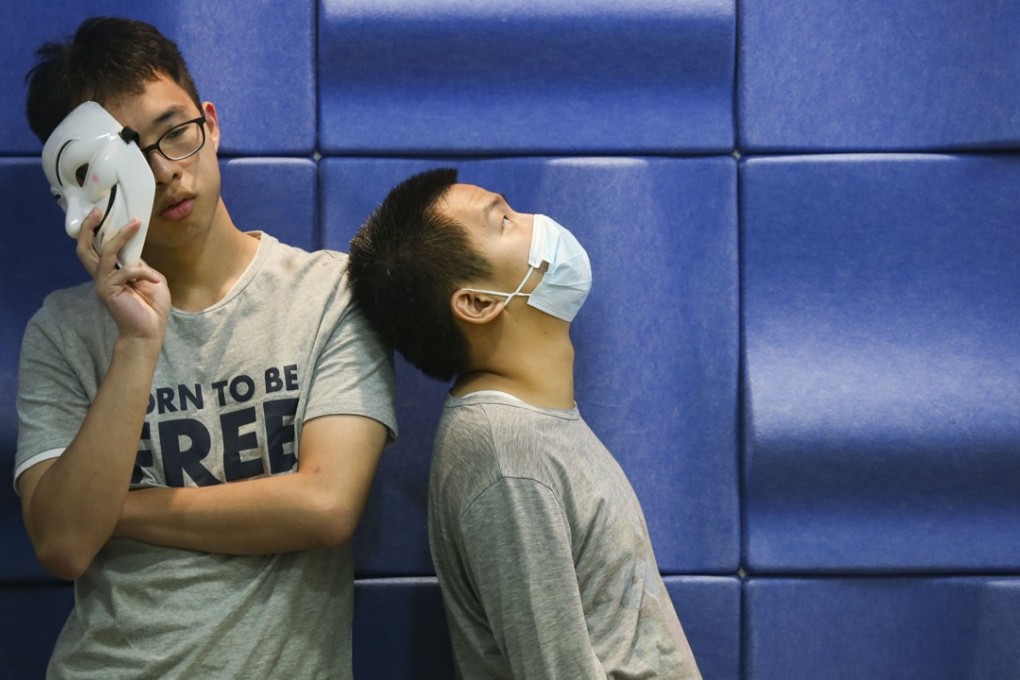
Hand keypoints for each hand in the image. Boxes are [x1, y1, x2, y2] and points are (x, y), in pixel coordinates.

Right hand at [77, 208, 170, 342]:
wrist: (149, 332)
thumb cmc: (152, 308)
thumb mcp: (152, 279)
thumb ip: (141, 265)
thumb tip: (135, 253)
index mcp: (112, 272)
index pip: (99, 248)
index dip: (99, 231)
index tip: (105, 211)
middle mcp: (103, 276)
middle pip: (85, 249)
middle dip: (90, 228)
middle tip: (98, 210)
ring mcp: (103, 283)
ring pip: (104, 254)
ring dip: (120, 238)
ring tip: (134, 225)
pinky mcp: (109, 291)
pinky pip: (125, 272)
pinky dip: (141, 273)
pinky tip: (154, 280)